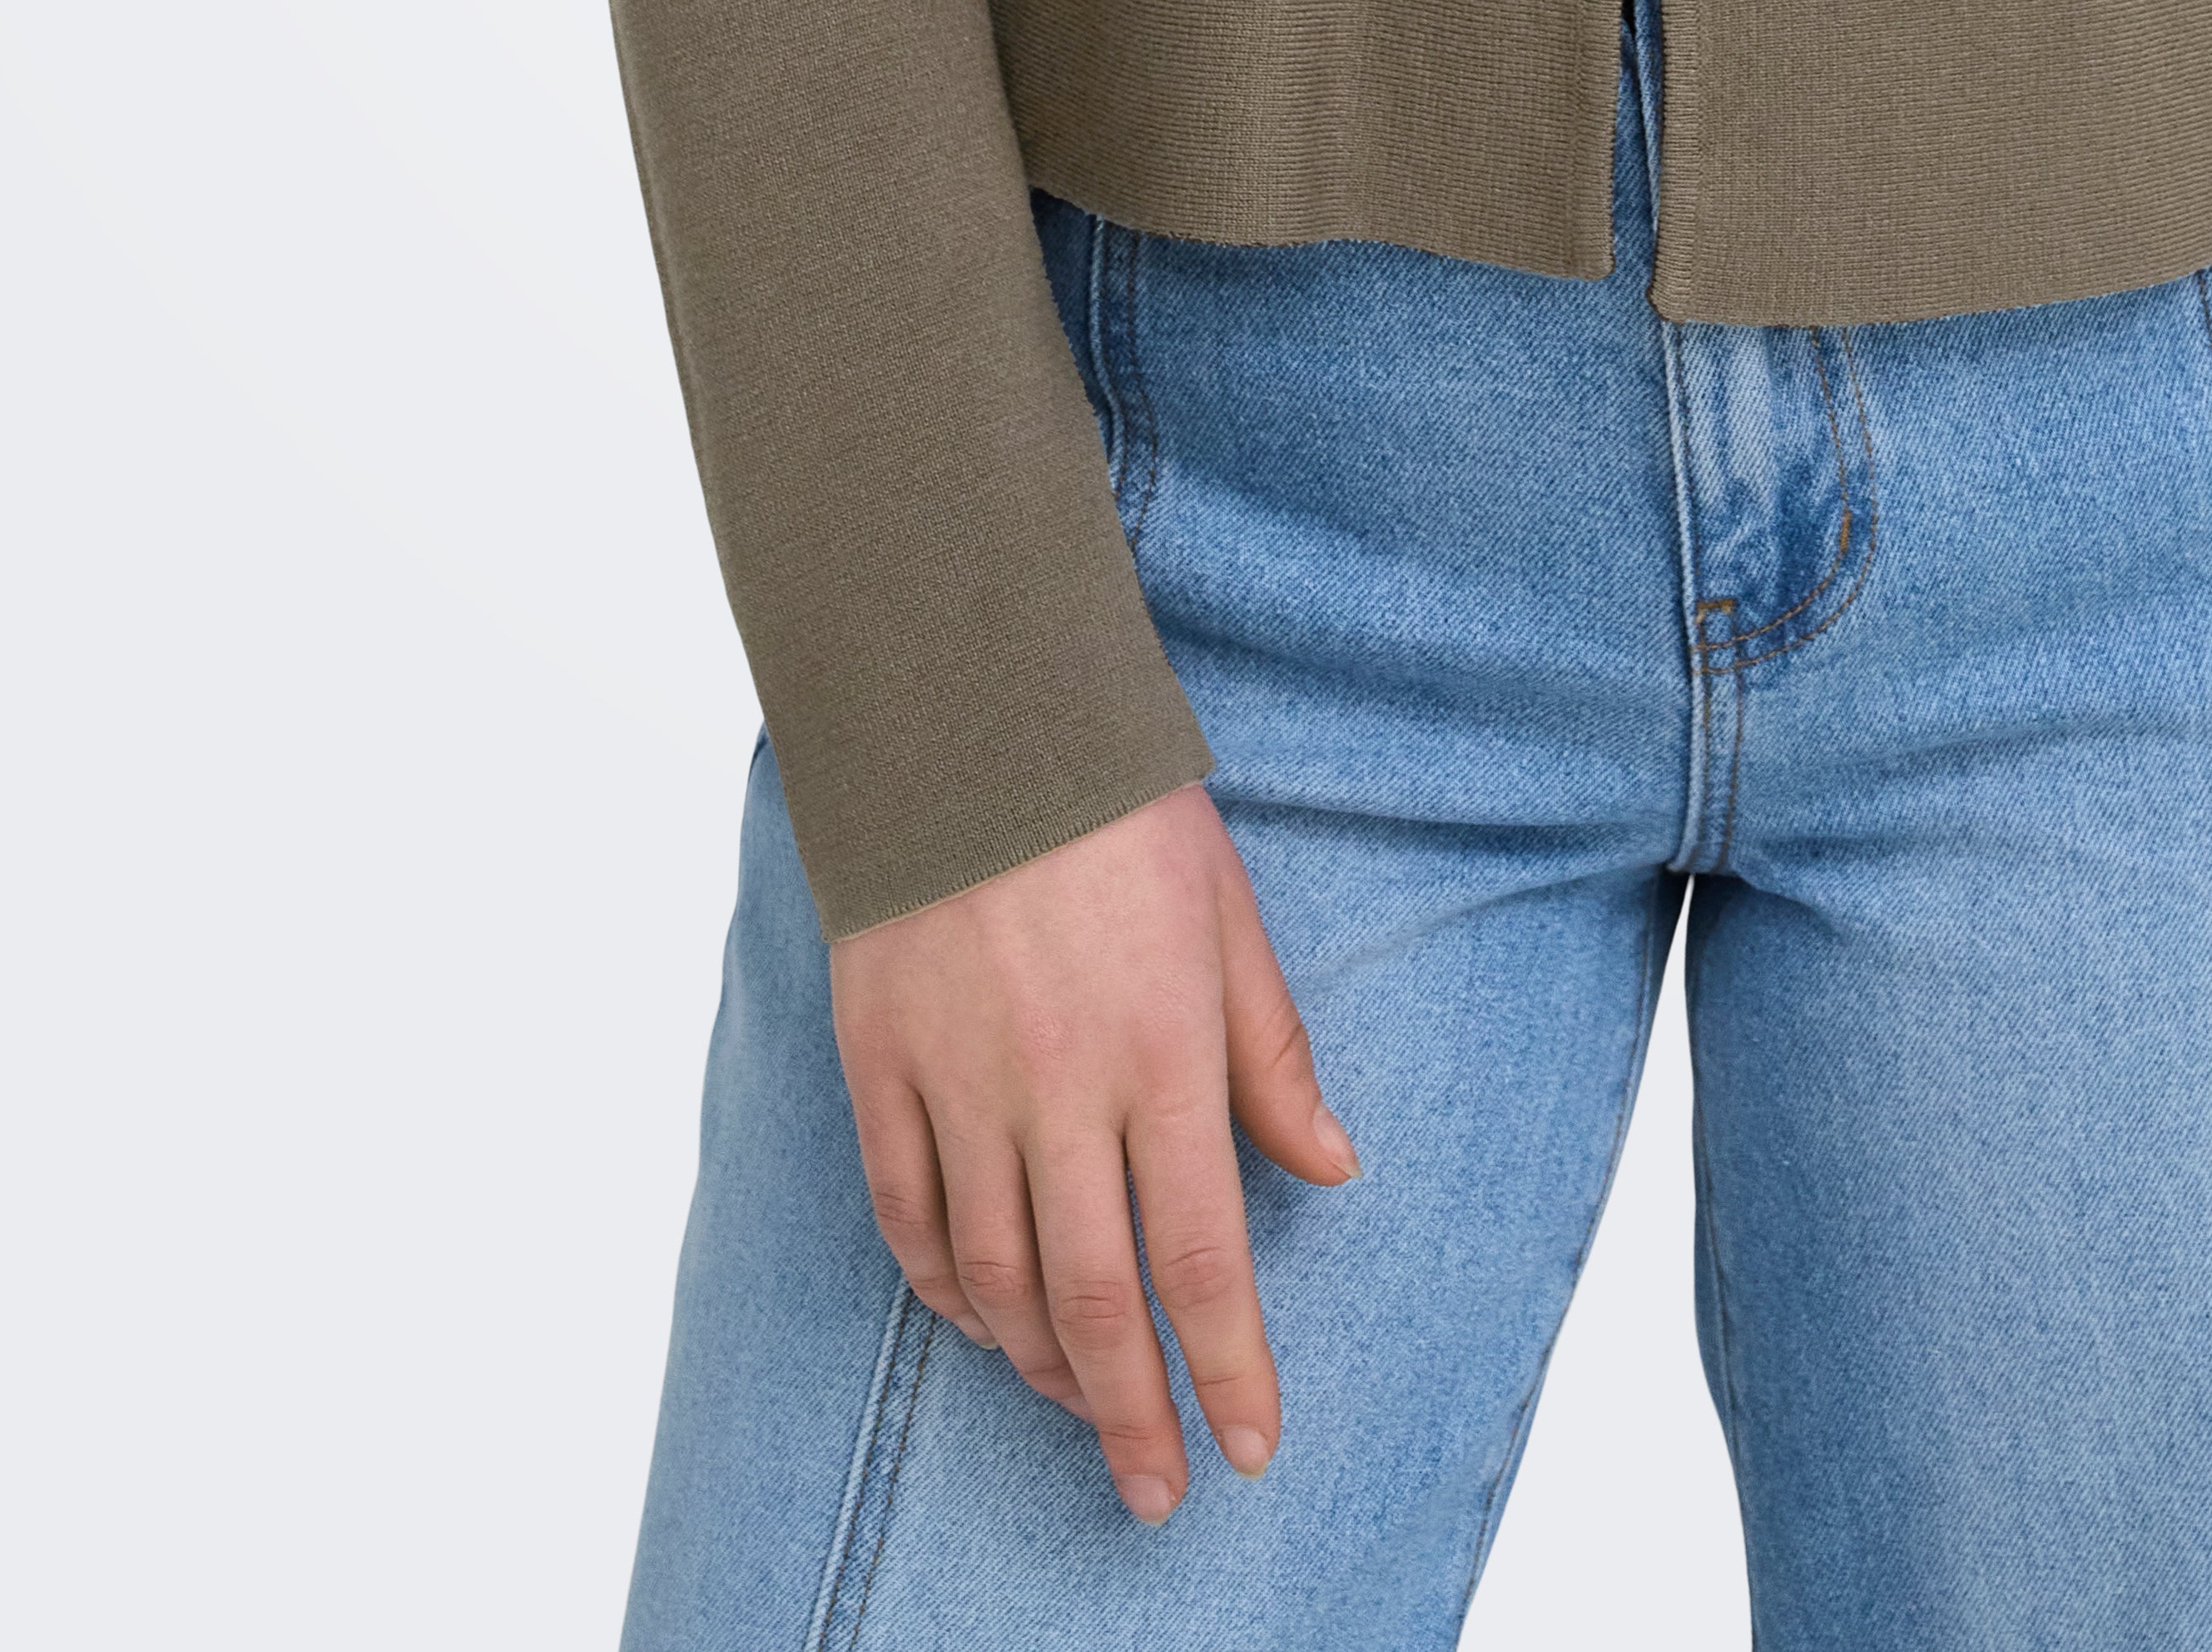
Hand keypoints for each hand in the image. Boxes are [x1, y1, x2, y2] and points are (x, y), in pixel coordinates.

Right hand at [829, 778, 1357, 1522]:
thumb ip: (1270, 1055)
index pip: (1202, 1256)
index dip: (1227, 1369)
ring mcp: (959, 1083)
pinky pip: (908, 1218)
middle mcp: (1057, 1089)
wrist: (967, 719)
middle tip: (1155, 1492)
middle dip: (1131, 1416)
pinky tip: (981, 1322)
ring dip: (1042, 1366)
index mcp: (1159, 1051)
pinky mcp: (881, 1065)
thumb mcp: (1229, 917)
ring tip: (1083, 1408)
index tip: (1248, 1449)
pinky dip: (945, 1291)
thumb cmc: (1116, 812)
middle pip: (1094, 1299)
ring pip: (997, 1277)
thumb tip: (1331, 1169)